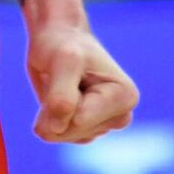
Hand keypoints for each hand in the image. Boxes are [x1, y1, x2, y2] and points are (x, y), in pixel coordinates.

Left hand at [28, 20, 137, 144]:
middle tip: (60, 78)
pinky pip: (56, 135)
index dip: (62, 98)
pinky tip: (57, 95)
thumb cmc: (64, 46)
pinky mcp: (84, 130)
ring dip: (50, 111)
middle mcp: (119, 115)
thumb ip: (62, 97)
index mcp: (125, 97)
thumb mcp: (63, 61)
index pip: (80, 120)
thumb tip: (57, 129)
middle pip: (73, 131)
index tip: (71, 72)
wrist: (56, 38)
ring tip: (60, 84)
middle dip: (56, 108)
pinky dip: (48, 116)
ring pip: (62, 135)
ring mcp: (102, 125)